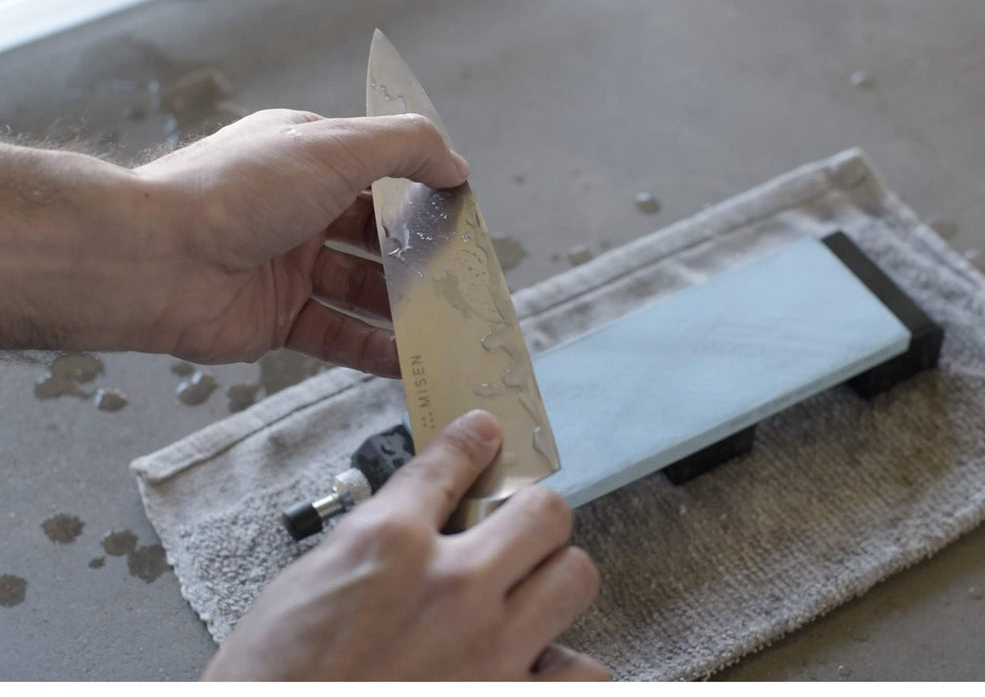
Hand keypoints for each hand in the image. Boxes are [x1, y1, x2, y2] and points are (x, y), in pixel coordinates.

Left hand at [0, 110, 467, 373]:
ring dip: (405, 308)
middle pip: (377, 238)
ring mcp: (288, 268)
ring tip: (450, 325)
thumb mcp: (334, 147)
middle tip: (464, 280)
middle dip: (420, 258)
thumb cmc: (236, 191)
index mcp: (308, 159)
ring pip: (362, 291)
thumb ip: (406, 148)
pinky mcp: (277, 320)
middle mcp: (299, 211)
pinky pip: (338, 336)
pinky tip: (412, 361)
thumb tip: (456, 166)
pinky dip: (375, 350)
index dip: (423, 193)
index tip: (463, 217)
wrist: (152, 259)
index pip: (380, 173)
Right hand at [203, 410, 606, 680]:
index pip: (453, 460)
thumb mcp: (304, 581)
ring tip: (525, 598)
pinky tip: (534, 664)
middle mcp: (451, 586)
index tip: (485, 436)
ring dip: (554, 580)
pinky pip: (585, 675)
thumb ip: (375, 542)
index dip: (473, 442)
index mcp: (389, 542)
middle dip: (530, 514)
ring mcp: (489, 651)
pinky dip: (565, 666)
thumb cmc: (274, 674)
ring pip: (576, 577)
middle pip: (545, 512)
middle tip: (512, 533)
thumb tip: (417, 522)